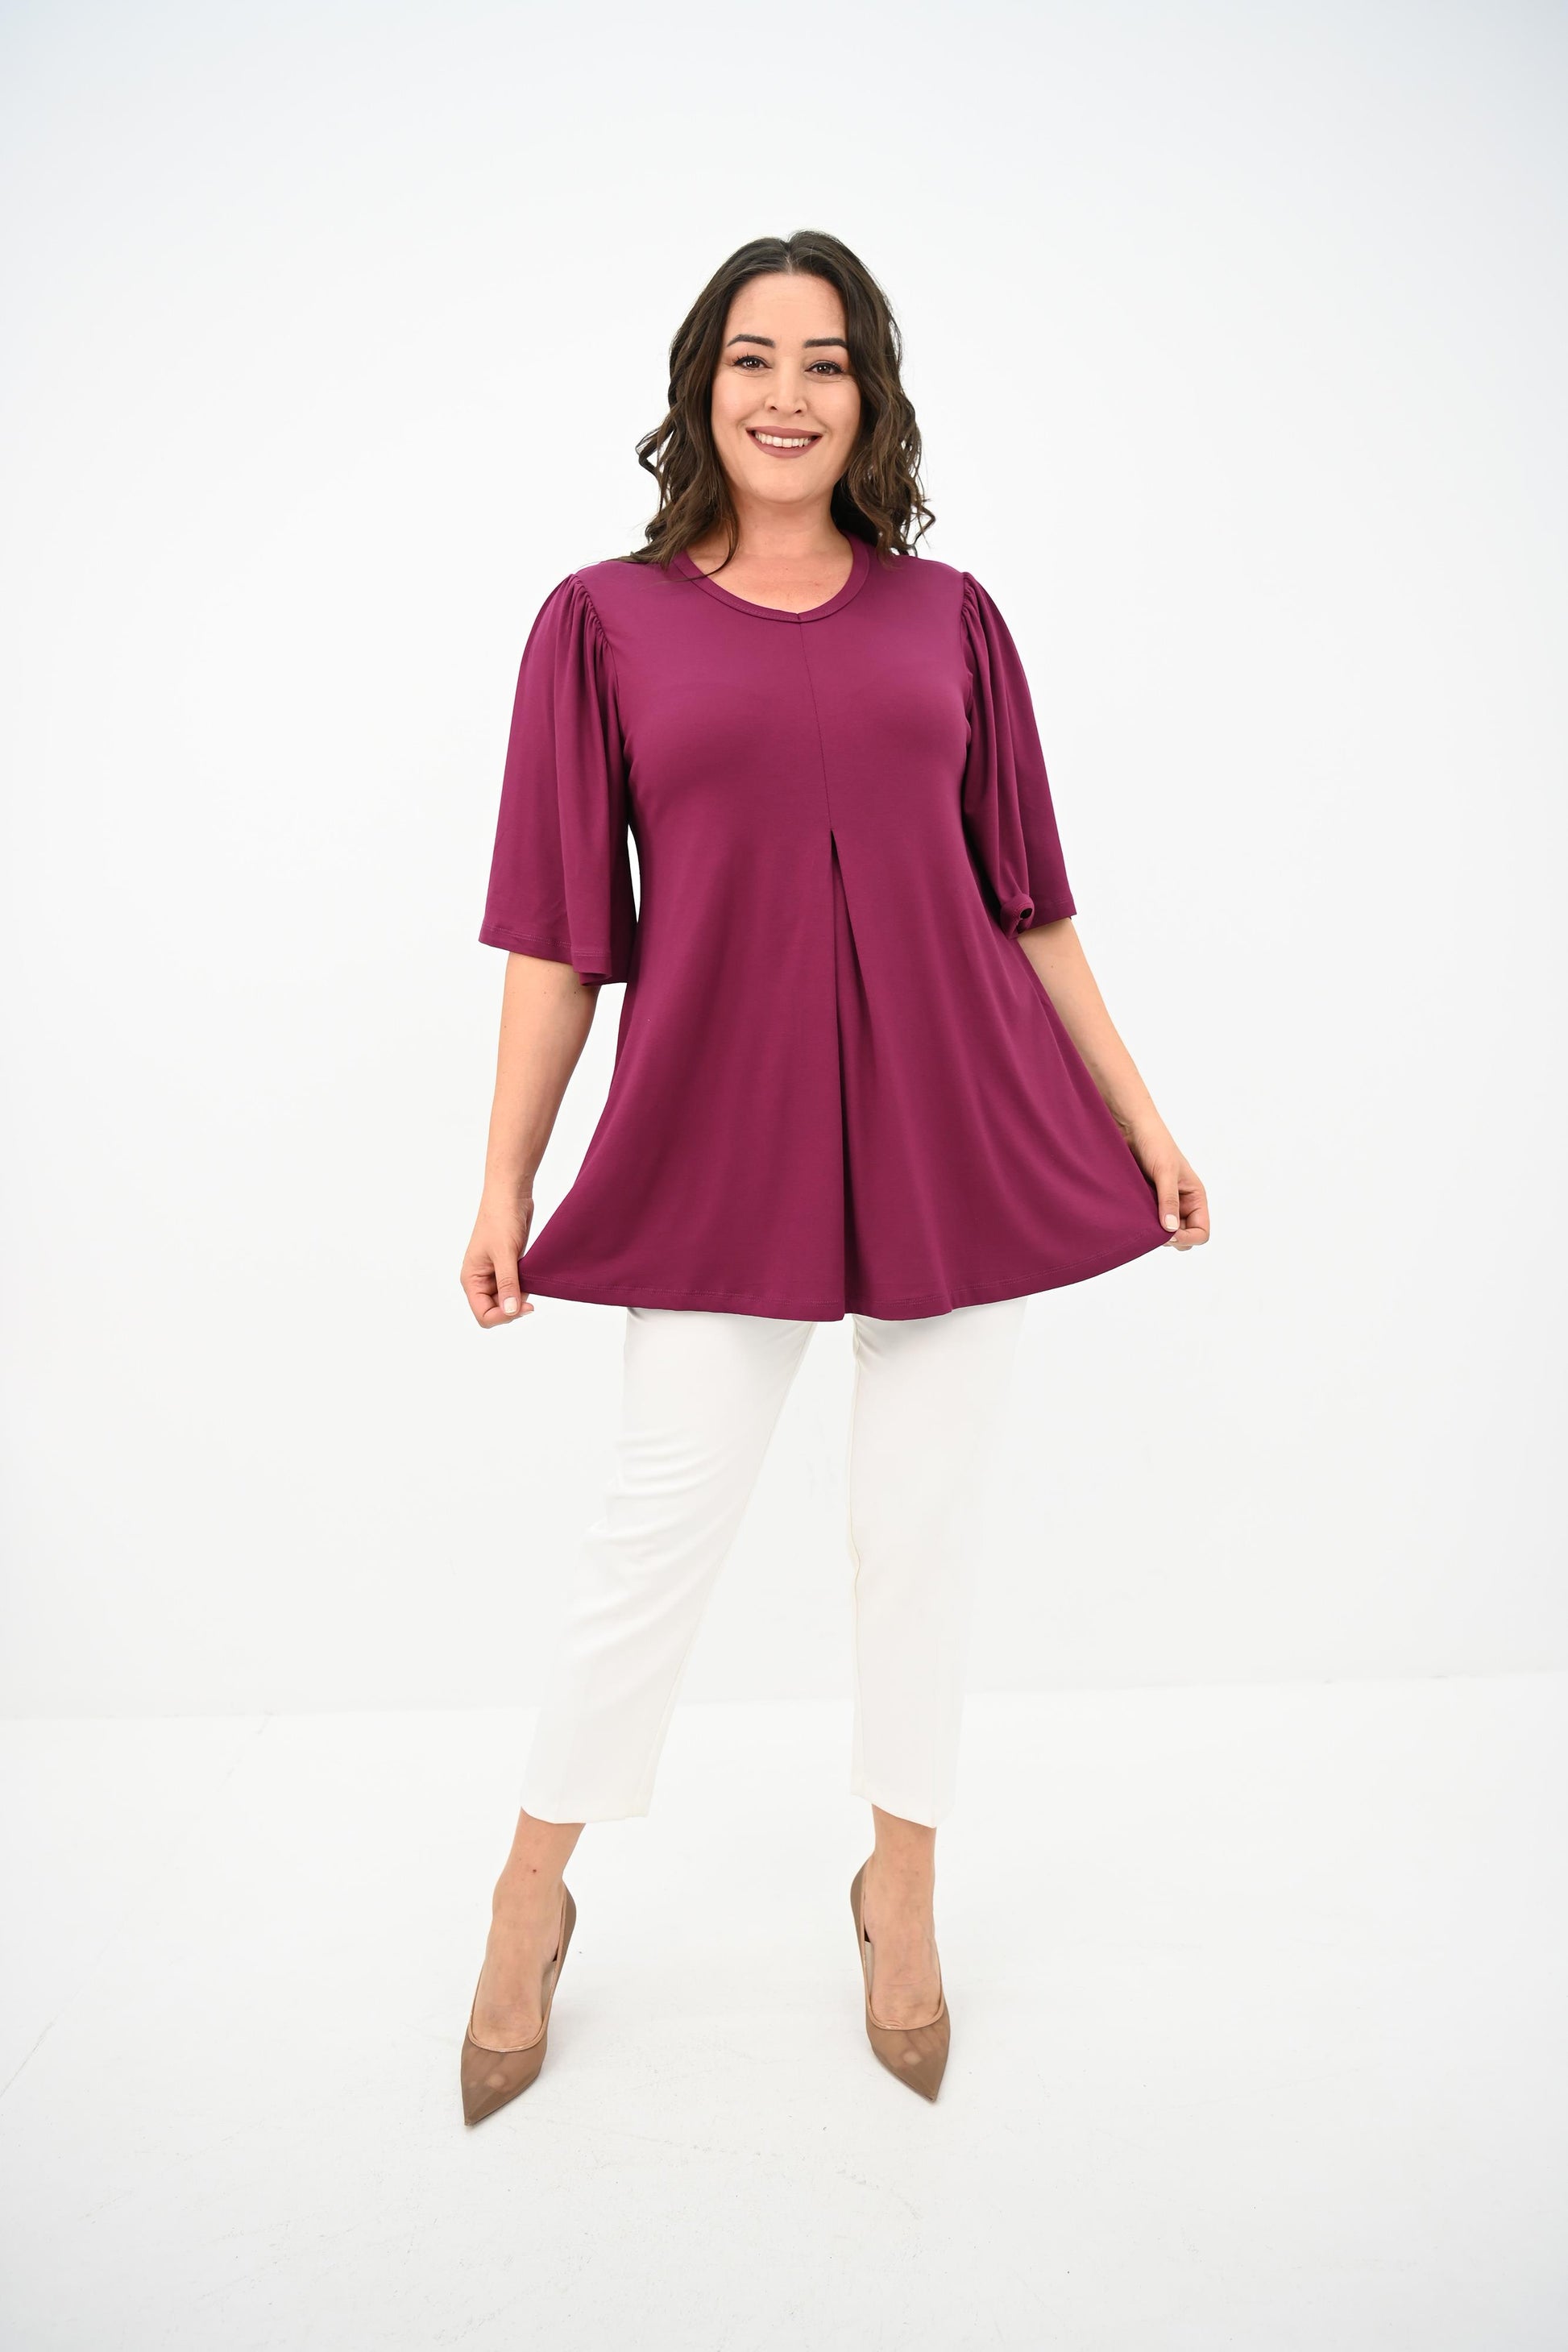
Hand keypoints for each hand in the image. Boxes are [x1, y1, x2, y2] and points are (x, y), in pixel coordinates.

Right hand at [461, 1196, 535, 1325]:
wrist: (511, 1195)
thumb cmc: (500, 1219)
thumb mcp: (505, 1253)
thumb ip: (507, 1284)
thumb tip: (510, 1312)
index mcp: (471, 1279)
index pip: (483, 1315)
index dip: (503, 1317)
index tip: (524, 1306)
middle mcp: (480, 1280)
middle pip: (496, 1311)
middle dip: (513, 1308)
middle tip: (532, 1299)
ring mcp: (494, 1274)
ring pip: (508, 1301)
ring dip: (521, 1297)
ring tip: (530, 1279)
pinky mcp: (508, 1267)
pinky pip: (516, 1287)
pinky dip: (525, 1287)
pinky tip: (532, 1276)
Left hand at [1126, 1125, 1209, 1249]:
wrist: (1131, 1128)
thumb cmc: (1155, 1143)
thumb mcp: (1165, 1171)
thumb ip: (1169, 1200)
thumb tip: (1171, 1230)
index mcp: (1195, 1197)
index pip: (1201, 1232)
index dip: (1187, 1238)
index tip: (1168, 1234)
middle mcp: (1182, 1203)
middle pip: (1183, 1237)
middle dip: (1171, 1239)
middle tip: (1152, 1231)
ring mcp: (1164, 1204)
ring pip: (1165, 1232)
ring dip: (1155, 1233)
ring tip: (1141, 1222)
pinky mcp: (1146, 1202)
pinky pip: (1148, 1223)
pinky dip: (1143, 1225)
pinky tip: (1133, 1218)